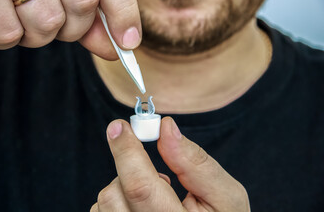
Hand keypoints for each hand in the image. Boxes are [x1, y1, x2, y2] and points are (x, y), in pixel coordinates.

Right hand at [0, 0, 140, 57]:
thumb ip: (87, 11)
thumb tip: (116, 45)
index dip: (123, 11)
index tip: (128, 41)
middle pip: (82, 2)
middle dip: (76, 27)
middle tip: (58, 24)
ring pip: (47, 23)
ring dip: (39, 34)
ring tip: (21, 15)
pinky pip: (9, 34)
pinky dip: (7, 36)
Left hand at [91, 117, 249, 211]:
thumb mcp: (225, 195)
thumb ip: (195, 162)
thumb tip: (166, 128)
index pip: (141, 187)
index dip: (126, 151)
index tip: (119, 126)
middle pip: (113, 196)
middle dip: (129, 170)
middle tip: (158, 174)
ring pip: (104, 204)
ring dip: (124, 187)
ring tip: (156, 197)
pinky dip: (118, 201)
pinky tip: (144, 207)